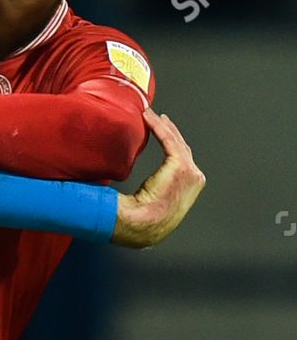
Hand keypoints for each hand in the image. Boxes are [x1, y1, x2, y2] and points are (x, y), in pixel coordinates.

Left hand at [112, 109, 205, 247]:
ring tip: (149, 114)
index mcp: (191, 186)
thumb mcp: (158, 202)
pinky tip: (147, 118)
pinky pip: (167, 139)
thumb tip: (147, 189)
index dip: (172, 143)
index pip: (183, 158)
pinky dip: (158, 126)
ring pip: (175, 141)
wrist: (145, 225)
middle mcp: (195, 176)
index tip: (162, 130)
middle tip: (158, 118)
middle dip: (169, 130)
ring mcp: (189, 170)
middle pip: (181, 147)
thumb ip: (160, 190)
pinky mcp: (179, 165)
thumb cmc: (146, 220)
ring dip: (161, 125)